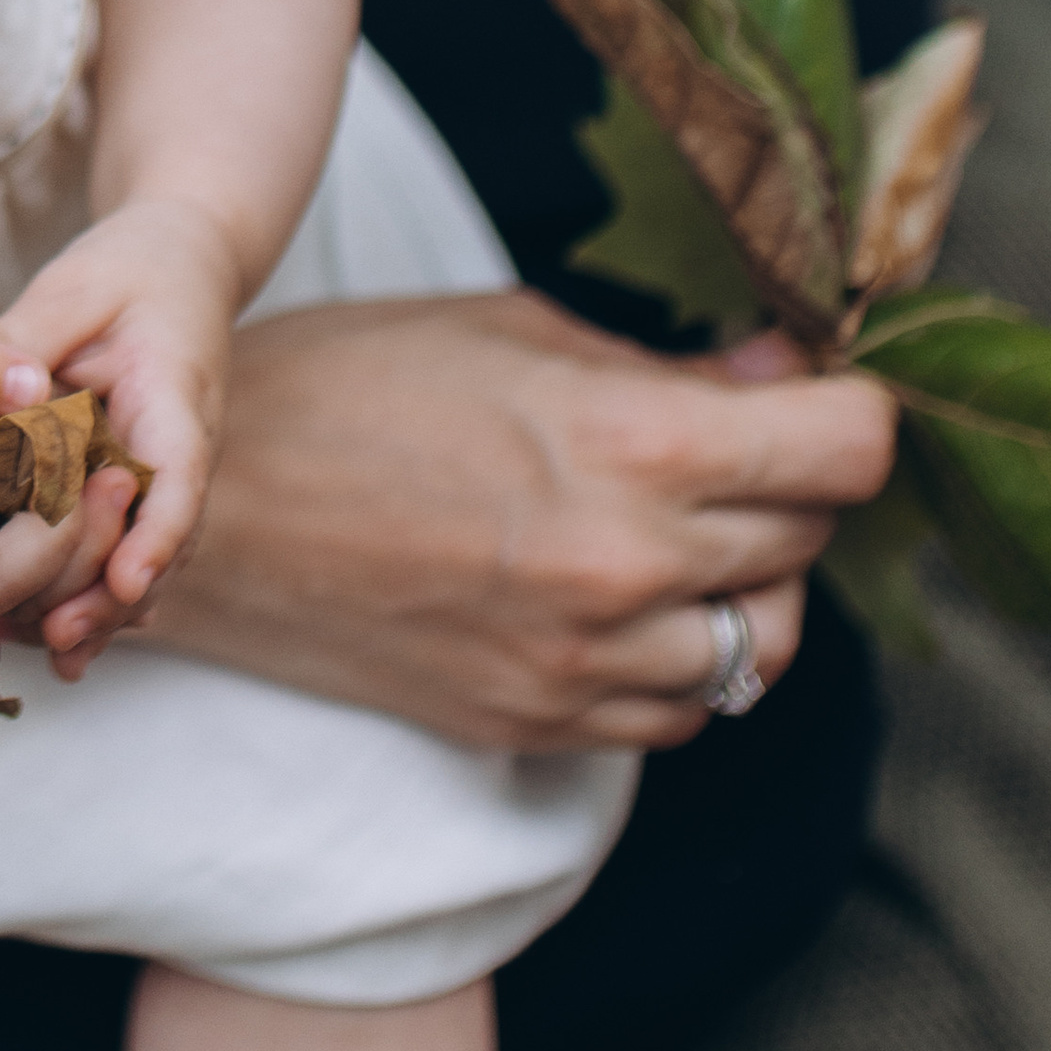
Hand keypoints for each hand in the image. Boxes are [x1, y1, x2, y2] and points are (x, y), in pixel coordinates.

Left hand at [0, 198, 243, 659]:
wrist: (182, 264)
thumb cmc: (130, 271)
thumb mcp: (72, 291)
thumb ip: (23, 344)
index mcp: (176, 400)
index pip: (180, 477)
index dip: (156, 536)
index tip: (128, 582)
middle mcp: (178, 453)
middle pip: (160, 544)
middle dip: (111, 598)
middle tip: (53, 638)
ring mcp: (161, 477)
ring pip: (143, 561)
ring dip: (98, 610)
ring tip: (39, 650)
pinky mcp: (133, 488)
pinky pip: (121, 550)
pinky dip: (93, 597)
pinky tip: (51, 644)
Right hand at [143, 288, 897, 746]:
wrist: (198, 513)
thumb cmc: (338, 387)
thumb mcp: (510, 329)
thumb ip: (663, 368)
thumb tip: (784, 381)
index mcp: (631, 444)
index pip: (849, 452)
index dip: (852, 411)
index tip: (817, 395)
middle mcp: (629, 565)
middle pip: (814, 540)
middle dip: (791, 483)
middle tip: (729, 442)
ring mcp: (585, 659)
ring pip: (766, 645)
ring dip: (748, 586)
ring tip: (679, 533)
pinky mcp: (539, 721)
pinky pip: (679, 713)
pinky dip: (680, 661)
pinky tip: (621, 602)